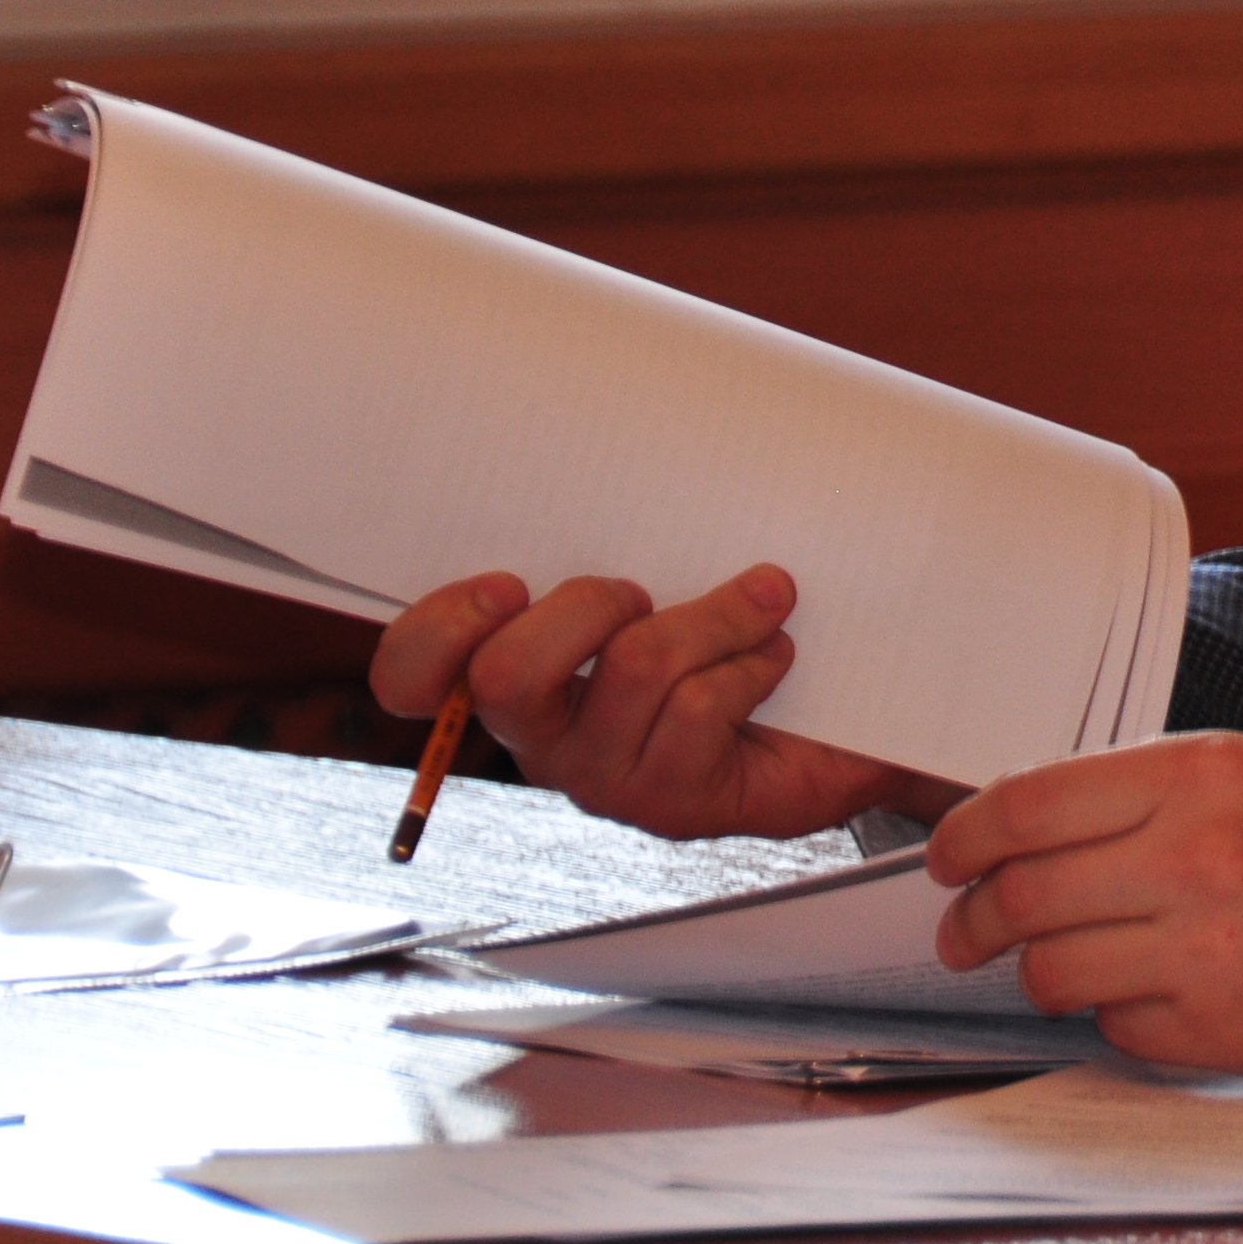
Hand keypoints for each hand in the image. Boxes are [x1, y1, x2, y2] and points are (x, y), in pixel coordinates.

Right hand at [368, 567, 950, 843]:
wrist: (830, 731)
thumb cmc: (726, 640)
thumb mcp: (662, 578)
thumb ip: (621, 539)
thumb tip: (626, 442)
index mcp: (513, 678)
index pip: (412, 678)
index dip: (436, 631)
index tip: (504, 582)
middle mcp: (542, 738)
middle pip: (509, 676)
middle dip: (587, 607)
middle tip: (641, 590)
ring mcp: (605, 776)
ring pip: (634, 669)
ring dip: (714, 617)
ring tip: (762, 606)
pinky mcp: (673, 801)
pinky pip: (702, 706)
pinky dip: (752, 664)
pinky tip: (774, 661)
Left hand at [927, 733, 1242, 1084]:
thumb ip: (1154, 797)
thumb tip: (1034, 832)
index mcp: (1205, 772)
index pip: (1027, 803)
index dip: (963, 837)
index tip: (947, 857)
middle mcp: (1198, 853)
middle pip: (1021, 892)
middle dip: (973, 919)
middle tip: (966, 931)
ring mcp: (1206, 947)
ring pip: (1052, 969)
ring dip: (1038, 973)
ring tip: (1054, 968)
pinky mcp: (1221, 1030)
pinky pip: (1116, 1028)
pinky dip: (1115, 1018)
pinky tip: (1151, 998)